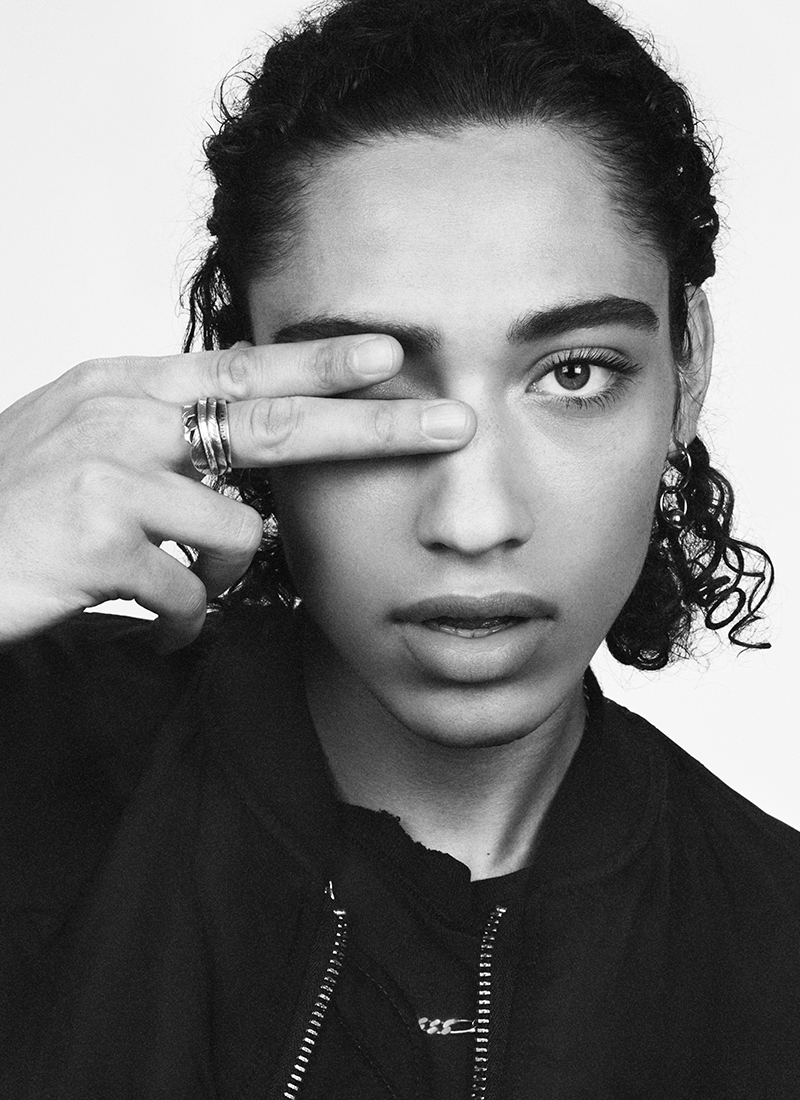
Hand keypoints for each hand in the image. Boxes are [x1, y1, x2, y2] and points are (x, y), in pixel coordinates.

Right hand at [0, 337, 474, 647]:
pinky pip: (188, 592)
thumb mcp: (81, 448)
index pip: (242, 369)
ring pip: (234, 532)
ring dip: (216, 577)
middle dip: (373, 425)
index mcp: (124, 385)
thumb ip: (161, 444)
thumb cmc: (10, 513)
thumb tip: (244, 480)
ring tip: (167, 592)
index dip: (321, 363)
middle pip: (273, 422)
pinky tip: (144, 623)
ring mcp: (108, 469)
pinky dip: (180, 622)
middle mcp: (121, 412)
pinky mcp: (97, 534)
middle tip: (452, 422)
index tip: (392, 355)